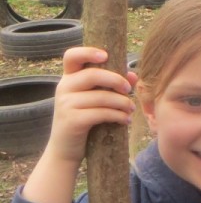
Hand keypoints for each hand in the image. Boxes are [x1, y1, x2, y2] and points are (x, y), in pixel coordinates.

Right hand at [49, 46, 135, 163]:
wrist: (65, 150)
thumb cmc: (83, 121)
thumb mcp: (94, 100)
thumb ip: (111, 85)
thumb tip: (134, 75)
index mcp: (68, 79)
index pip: (71, 56)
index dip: (88, 52)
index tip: (106, 56)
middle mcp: (63, 88)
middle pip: (92, 75)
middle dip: (116, 80)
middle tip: (129, 89)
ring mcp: (65, 104)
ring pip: (101, 96)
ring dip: (122, 102)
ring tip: (131, 109)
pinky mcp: (72, 120)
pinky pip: (101, 113)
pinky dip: (118, 116)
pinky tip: (125, 120)